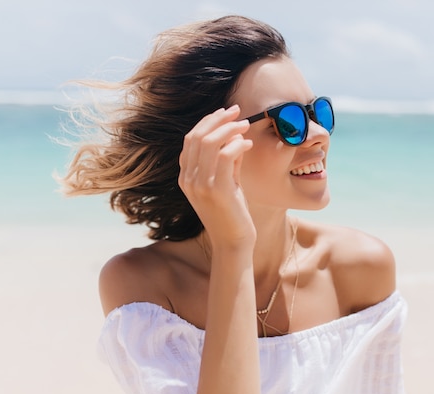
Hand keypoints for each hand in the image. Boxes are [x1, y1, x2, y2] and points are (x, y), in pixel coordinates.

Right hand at [178, 105, 255, 246]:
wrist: (233, 242)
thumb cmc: (232, 213)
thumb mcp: (226, 183)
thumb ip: (227, 161)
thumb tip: (235, 136)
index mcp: (186, 177)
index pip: (190, 140)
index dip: (207, 122)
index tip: (225, 113)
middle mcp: (188, 179)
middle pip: (197, 136)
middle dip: (218, 119)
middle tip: (237, 111)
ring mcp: (199, 184)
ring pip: (210, 142)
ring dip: (229, 128)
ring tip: (245, 126)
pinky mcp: (216, 189)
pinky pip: (225, 155)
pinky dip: (237, 144)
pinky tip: (248, 144)